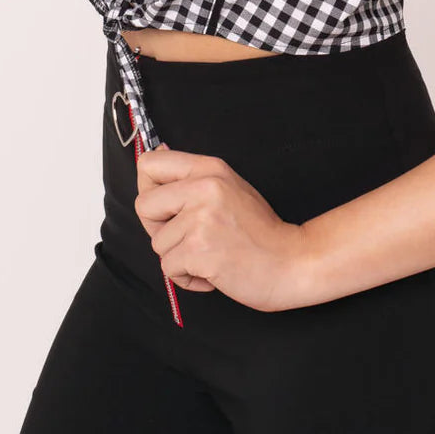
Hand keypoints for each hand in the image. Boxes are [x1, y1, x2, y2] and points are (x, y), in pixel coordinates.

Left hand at [135, 145, 309, 312]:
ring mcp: (202, 218)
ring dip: (178, 257)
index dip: (148, 189)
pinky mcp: (200, 250)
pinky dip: (187, 278)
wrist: (290, 261)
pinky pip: (168, 268)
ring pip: (158, 243)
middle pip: (143, 205)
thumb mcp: (229, 188)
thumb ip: (193, 177)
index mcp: (209, 169)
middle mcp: (204, 187)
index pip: (149, 164)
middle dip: (158, 229)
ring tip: (209, 254)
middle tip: (187, 238)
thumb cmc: (260, 231)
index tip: (165, 206)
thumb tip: (157, 155)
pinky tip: (211, 271)